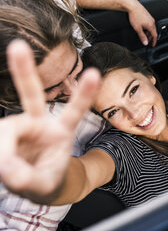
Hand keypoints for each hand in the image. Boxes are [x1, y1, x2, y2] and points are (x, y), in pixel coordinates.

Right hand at [0, 40, 100, 203]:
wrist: (36, 183)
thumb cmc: (46, 179)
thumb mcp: (44, 184)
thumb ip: (28, 179)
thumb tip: (5, 167)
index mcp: (62, 131)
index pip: (74, 111)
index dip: (83, 94)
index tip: (94, 74)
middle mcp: (40, 123)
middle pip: (31, 96)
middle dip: (24, 71)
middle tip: (18, 46)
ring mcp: (20, 126)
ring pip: (5, 132)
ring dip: (3, 154)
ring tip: (8, 172)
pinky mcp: (7, 132)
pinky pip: (0, 136)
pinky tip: (3, 163)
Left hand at [128, 1, 157, 46]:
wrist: (132, 6)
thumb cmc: (135, 15)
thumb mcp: (138, 29)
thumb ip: (142, 36)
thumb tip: (145, 42)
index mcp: (151, 25)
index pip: (155, 36)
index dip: (154, 41)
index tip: (152, 45)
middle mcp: (152, 21)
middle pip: (153, 32)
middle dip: (150, 37)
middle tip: (146, 40)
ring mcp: (150, 18)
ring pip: (151, 28)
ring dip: (148, 32)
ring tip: (143, 34)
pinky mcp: (148, 15)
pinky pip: (149, 23)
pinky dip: (147, 28)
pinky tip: (142, 28)